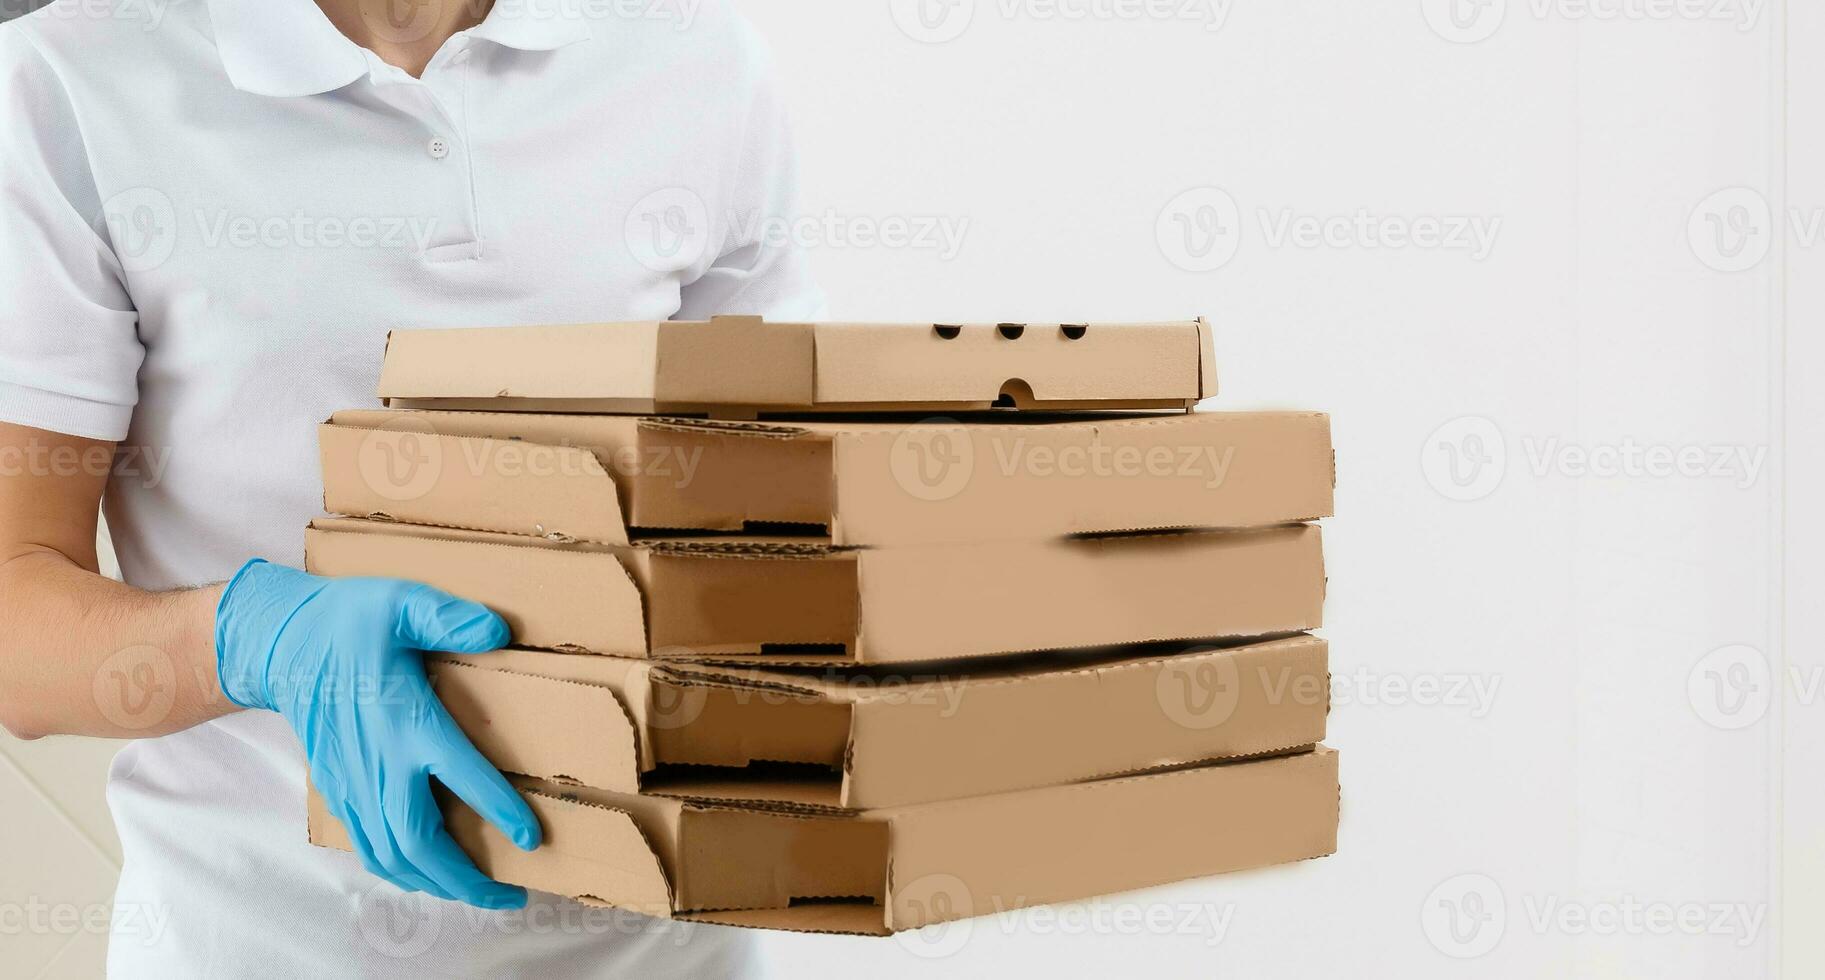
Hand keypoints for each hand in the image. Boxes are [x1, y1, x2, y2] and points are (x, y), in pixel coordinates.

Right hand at [214, 560, 538, 907]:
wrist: (281, 645)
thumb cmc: (349, 621)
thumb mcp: (402, 602)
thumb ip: (448, 618)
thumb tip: (497, 631)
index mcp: (405, 720)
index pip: (459, 775)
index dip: (497, 810)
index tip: (532, 838)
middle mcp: (379, 763)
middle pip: (420, 842)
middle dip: (466, 879)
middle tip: (511, 897)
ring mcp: (354, 783)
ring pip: (393, 856)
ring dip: (438, 884)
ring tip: (481, 894)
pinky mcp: (339, 791)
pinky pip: (370, 848)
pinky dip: (403, 872)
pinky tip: (431, 875)